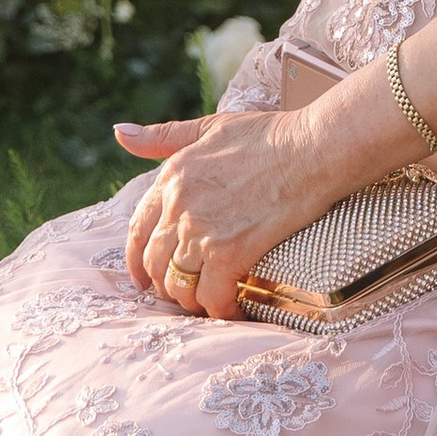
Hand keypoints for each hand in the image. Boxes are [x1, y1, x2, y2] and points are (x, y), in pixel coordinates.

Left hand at [115, 101, 338, 317]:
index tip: (143, 278)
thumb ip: (164, 136)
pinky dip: (218, 309)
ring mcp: (202, 230)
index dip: (137, 260)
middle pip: (155, 262)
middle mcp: (179, 205)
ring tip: (207, 303)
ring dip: (190, 300)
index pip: (138, 230)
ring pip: (178, 284)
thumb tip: (121, 133)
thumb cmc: (272, 134)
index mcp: (172, 176)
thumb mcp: (211, 126)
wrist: (315, 147)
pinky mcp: (230, 252)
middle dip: (165, 284)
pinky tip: (232, 309)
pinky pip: (211, 296)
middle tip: (184, 293)